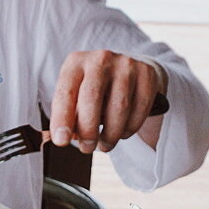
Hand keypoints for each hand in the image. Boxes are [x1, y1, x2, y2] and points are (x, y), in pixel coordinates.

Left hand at [49, 51, 167, 152]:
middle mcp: (100, 59)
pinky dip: (130, 127)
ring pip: (119, 107)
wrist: (128, 70)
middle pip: (92, 98)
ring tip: (105, 145)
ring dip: (111, 134)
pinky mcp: (147, 73)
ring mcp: (126, 64)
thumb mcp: (76, 95)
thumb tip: (66, 137)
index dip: (62, 118)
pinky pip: (139, 108)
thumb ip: (69, 115)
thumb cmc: (95, 89)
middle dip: (88, 130)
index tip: (62, 141)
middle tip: (87, 148)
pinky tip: (122, 132)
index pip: (65, 92)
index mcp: (76, 63)